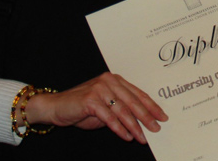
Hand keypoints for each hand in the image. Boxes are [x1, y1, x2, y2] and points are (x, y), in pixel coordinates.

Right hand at [23, 72, 166, 143]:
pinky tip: (127, 137)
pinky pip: (109, 117)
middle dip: (147, 117)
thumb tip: (143, 121)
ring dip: (134, 126)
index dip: (151, 106)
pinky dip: (119, 128)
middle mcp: (109, 81)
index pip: (138, 94)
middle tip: (157, 129)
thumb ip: (121, 110)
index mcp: (115, 80)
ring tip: (143, 138)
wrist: (55, 107)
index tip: (162, 116)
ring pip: (123, 110)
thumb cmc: (81, 108)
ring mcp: (100, 89)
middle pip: (133, 101)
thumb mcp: (105, 108)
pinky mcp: (91, 100)